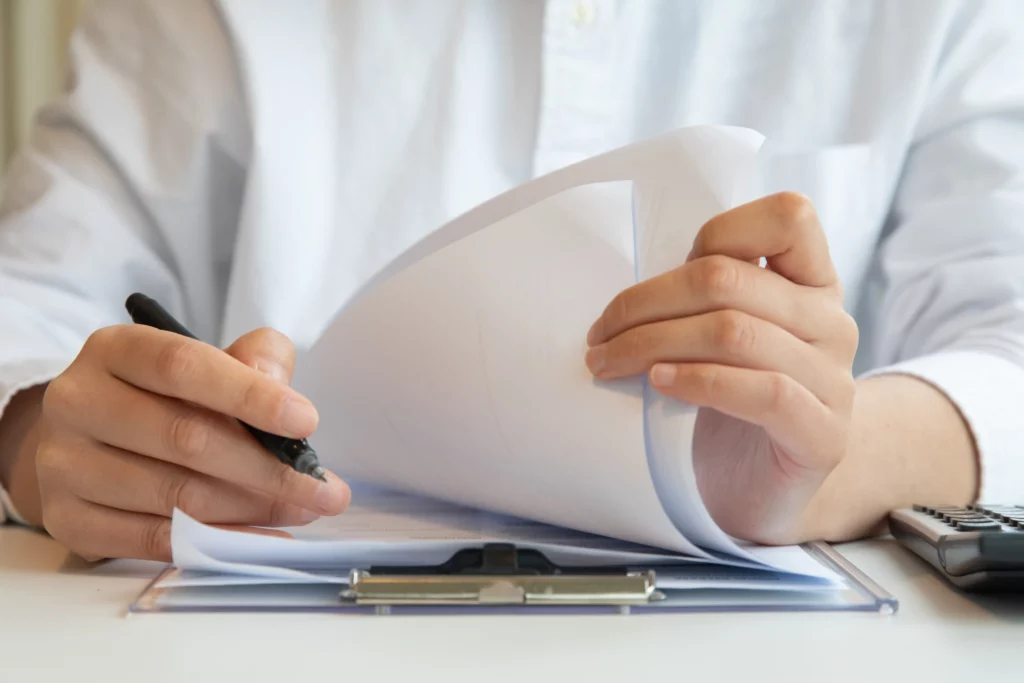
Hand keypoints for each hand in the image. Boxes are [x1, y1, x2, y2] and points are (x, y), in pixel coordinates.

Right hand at [30, 325, 349, 561]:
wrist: (86, 443)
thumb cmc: (164, 398)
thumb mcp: (208, 362)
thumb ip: (254, 358)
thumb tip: (281, 388)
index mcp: (114, 350)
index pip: (183, 366)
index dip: (249, 395)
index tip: (306, 421)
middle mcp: (78, 402)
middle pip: (185, 438)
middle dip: (268, 468)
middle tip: (324, 488)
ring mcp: (64, 464)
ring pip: (176, 496)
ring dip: (252, 509)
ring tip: (302, 509)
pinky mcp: (68, 520)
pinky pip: (154, 540)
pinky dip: (217, 542)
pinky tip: (262, 538)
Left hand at [585, 192, 857, 543]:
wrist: (763, 492)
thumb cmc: (728, 407)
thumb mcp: (721, 338)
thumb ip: (706, 299)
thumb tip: (634, 286)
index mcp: (812, 285)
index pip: (786, 217)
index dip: (719, 232)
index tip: (661, 276)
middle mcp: (831, 323)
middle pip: (731, 279)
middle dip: (647, 302)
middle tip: (599, 334)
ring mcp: (834, 380)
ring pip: (735, 332)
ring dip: (653, 343)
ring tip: (608, 362)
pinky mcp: (823, 435)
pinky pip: (763, 391)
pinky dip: (701, 381)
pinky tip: (660, 384)